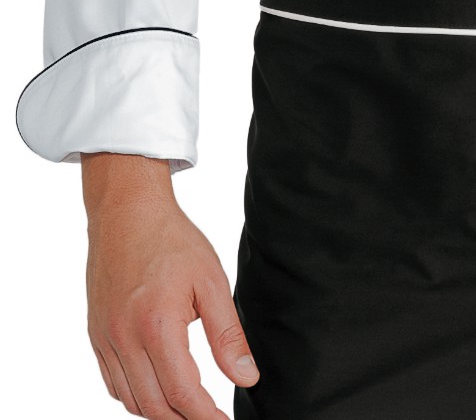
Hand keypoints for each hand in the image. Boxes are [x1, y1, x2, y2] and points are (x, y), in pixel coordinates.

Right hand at [84, 161, 258, 418]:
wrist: (126, 210)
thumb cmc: (172, 240)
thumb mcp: (211, 281)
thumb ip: (228, 334)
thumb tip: (246, 377)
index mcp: (157, 325)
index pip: (183, 394)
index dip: (207, 417)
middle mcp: (124, 338)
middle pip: (154, 406)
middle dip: (184, 418)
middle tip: (210, 415)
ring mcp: (105, 339)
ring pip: (131, 400)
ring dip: (160, 411)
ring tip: (188, 405)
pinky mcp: (96, 334)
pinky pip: (113, 383)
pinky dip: (136, 396)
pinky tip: (158, 387)